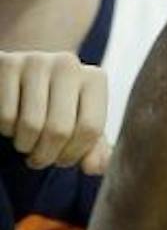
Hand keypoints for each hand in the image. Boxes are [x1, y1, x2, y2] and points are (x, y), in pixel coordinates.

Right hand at [0, 51, 110, 172]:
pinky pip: (6, 116)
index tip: (61, 161)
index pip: (90, 129)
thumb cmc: (56, 107)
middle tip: (38, 160)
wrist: (22, 78)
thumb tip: (94, 168)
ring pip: (31, 124)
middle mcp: (69, 64)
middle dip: (46, 155)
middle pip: (60, 129)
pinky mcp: (7, 64)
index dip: (73, 154)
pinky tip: (12, 125)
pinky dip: (7, 129)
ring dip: (25, 145)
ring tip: (25, 143)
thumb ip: (93, 149)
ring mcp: (36, 61)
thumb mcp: (79, 124)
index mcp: (95, 78)